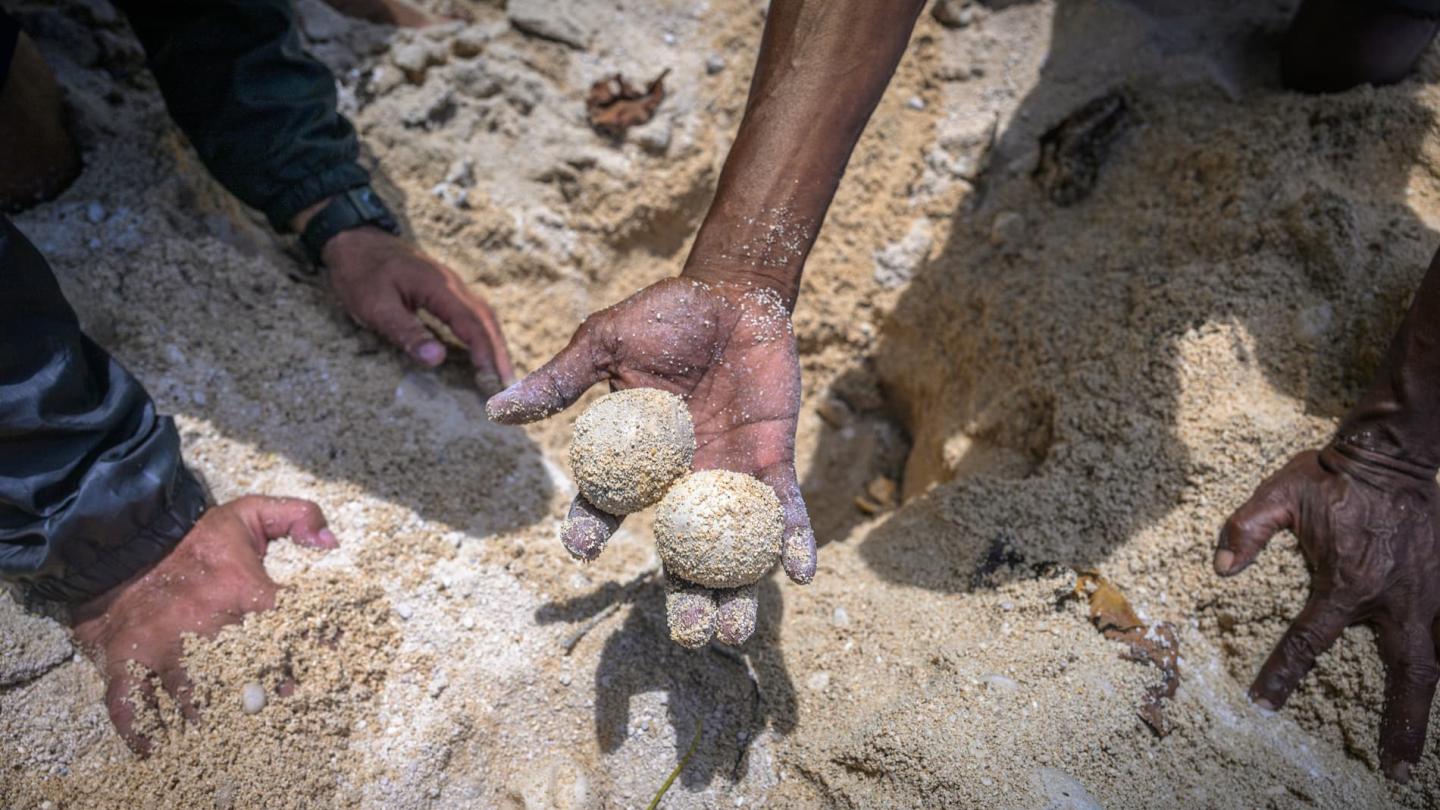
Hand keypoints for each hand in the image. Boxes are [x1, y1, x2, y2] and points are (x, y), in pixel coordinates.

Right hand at [70, 496, 336, 754]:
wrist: (124, 537)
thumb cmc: (193, 534)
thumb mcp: (250, 513)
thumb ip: (298, 515)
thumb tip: (331, 541)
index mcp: (241, 590)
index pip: (291, 626)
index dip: (314, 648)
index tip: (328, 664)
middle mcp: (204, 624)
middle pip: (246, 673)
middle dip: (268, 692)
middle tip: (283, 702)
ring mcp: (161, 646)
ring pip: (192, 697)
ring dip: (212, 718)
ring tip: (232, 731)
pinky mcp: (126, 659)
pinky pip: (130, 704)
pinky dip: (141, 730)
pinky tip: (156, 747)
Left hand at [323, 227, 512, 391]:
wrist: (354, 238)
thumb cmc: (360, 273)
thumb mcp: (375, 306)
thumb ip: (407, 332)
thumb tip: (437, 359)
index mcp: (438, 287)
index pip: (471, 324)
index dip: (484, 354)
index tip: (491, 381)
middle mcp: (452, 284)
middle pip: (486, 320)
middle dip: (499, 354)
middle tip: (507, 386)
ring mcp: (451, 285)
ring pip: (484, 316)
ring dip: (496, 345)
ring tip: (503, 374)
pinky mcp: (445, 289)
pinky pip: (474, 313)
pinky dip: (485, 334)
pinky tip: (485, 349)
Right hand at [486, 276, 816, 645]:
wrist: (733, 296)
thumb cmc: (666, 316)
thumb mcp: (607, 343)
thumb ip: (562, 379)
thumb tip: (495, 408)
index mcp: (636, 463)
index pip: (607, 506)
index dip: (590, 529)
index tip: (579, 547)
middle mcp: (681, 483)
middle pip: (681, 554)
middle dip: (686, 598)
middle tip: (690, 634)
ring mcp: (728, 477)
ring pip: (733, 548)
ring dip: (739, 591)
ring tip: (737, 633)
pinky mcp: (770, 462)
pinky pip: (783, 509)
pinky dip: (793, 540)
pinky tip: (802, 573)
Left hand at [1216, 445, 1439, 780]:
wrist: (1393, 453)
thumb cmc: (1331, 475)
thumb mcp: (1278, 494)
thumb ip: (1247, 529)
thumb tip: (1221, 567)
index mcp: (1346, 583)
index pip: (1308, 641)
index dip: (1282, 674)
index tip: (1263, 704)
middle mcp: (1393, 598)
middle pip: (1404, 674)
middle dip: (1403, 724)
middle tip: (1398, 768)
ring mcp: (1429, 592)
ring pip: (1435, 661)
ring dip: (1429, 706)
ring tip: (1421, 750)